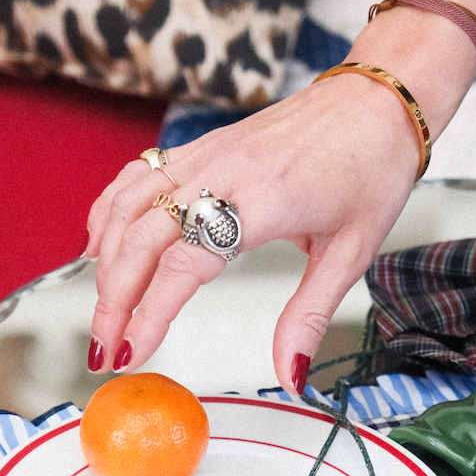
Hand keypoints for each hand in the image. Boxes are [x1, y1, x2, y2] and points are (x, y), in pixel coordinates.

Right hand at [85, 73, 424, 391]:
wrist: (377, 99)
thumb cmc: (370, 170)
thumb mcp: (352, 254)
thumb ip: (309, 317)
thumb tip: (292, 376)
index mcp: (264, 201)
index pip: (184, 263)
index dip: (149, 312)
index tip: (129, 351)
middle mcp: (224, 171)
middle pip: (141, 237)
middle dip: (112, 299)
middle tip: (103, 349)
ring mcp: (207, 153)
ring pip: (129, 205)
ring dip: (105, 261)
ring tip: (103, 312)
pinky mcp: (202, 145)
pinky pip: (138, 178)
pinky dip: (109, 213)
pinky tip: (99, 248)